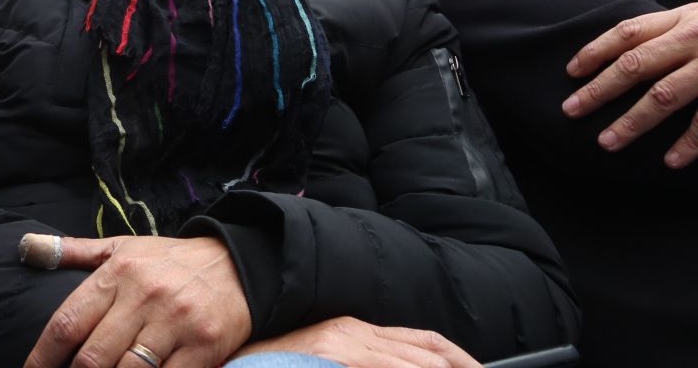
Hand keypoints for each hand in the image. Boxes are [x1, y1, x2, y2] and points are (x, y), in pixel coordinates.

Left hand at [22, 235, 250, 367]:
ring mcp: (175, 323)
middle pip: (93, 357)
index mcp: (118, 273)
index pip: (68, 322)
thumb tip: (27, 248)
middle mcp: (144, 296)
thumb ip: (74, 252)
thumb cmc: (169, 261)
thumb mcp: (122, 248)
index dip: (43, 355)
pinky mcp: (203, 346)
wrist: (238, 264)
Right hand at [234, 316, 477, 367]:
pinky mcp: (339, 355)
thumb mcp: (325, 361)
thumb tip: (401, 365)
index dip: (460, 360)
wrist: (234, 365)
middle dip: (464, 367)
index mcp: (353, 333)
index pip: (424, 342)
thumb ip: (363, 363)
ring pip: (419, 361)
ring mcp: (346, 346)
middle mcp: (354, 333)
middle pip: (430, 351)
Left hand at [562, 0, 697, 167]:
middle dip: (599, 90)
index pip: (628, 32)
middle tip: (571, 111)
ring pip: (664, 96)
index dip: (596, 52)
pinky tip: (671, 161)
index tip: (572, 72)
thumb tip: (633, 50)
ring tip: (608, 142)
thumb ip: (676, 30)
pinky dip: (688, 143)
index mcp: (685, 17)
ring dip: (632, 122)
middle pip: (636, 65)